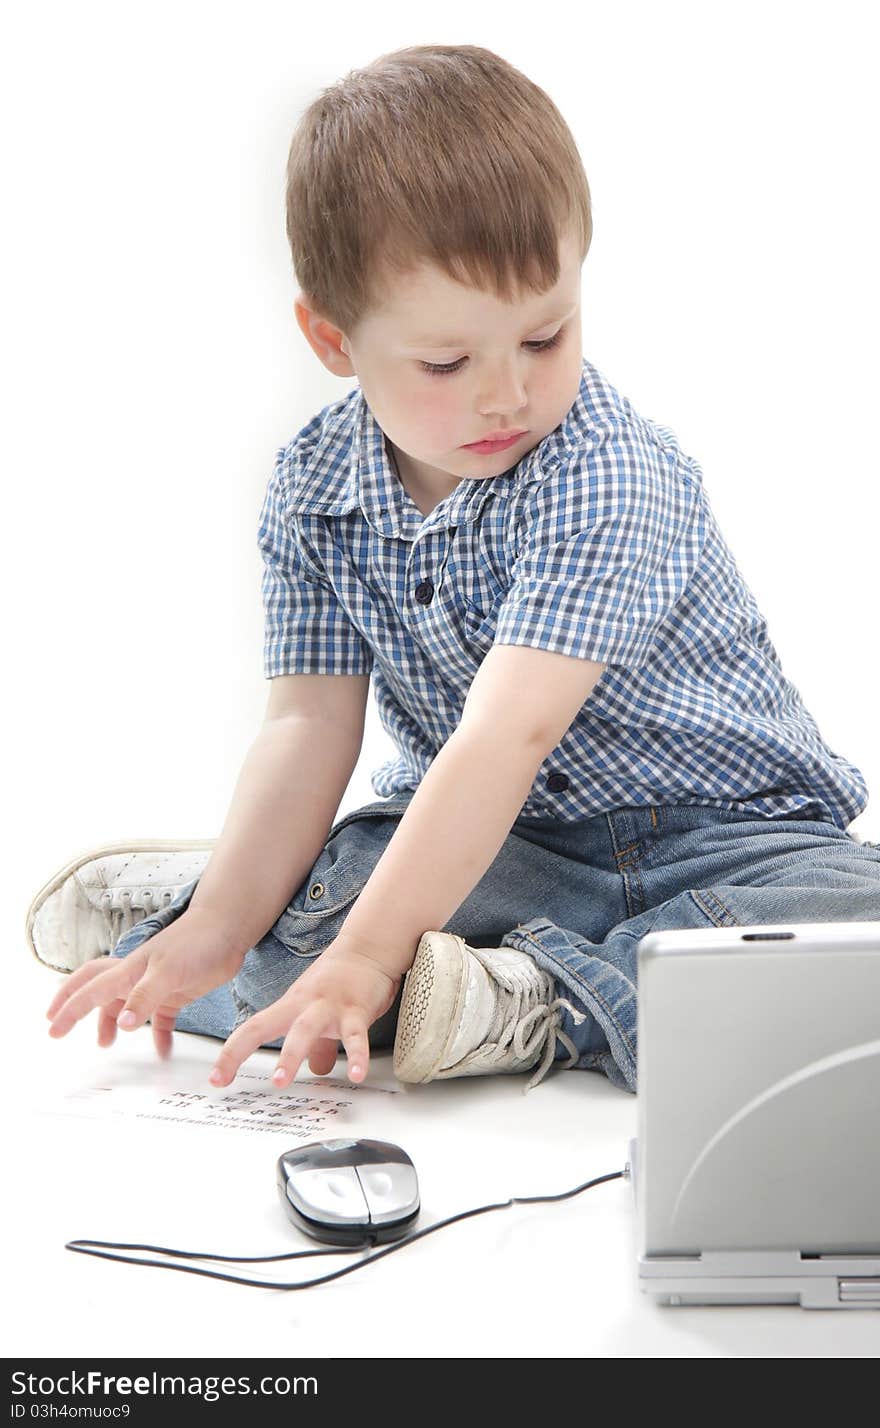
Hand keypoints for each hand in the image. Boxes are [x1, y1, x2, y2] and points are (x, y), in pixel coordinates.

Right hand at [45, 906, 246, 1057]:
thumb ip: (144, 997)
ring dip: (113, 1023)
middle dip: (75, 1005)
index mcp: (128, 971)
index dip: (70, 1010)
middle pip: (96, 989)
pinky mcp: (176, 992)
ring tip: (107, 1044)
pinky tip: (163, 1051)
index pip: (90, 991)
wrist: (228, 930)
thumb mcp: (168, 973)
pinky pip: (161, 1017)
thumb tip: (122, 1024)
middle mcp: (136, 976)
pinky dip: (159, 1035)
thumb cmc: (197, 943)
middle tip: (59, 1025)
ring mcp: (155, 984)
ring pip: (125, 1006)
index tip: (53, 1029)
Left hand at [207, 936, 401, 1089]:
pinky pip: (356, 1036)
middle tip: (222, 1079)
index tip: (216, 1079)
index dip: (230, 1053)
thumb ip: (318, 1045)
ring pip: (303, 1030)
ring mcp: (328, 1006)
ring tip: (280, 1082)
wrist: (368, 946)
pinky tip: (357, 1074)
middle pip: (265, 1026)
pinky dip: (357, 1056)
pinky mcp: (356, 1009)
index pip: (252, 1029)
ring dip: (289, 1055)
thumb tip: (317, 1069)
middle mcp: (303, 1005)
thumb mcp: (320, 1010)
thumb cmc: (342, 978)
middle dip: (242, 1051)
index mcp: (289, 1006)